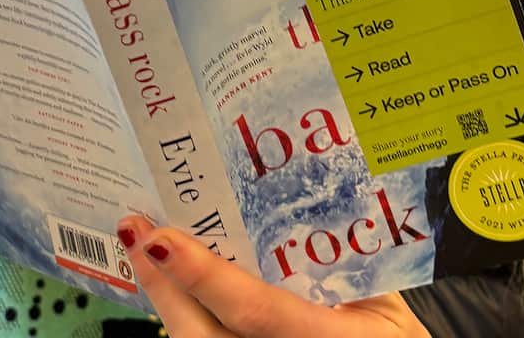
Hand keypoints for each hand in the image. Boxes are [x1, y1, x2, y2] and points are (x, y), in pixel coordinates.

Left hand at [117, 216, 429, 337]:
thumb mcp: (387, 303)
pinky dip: (183, 317)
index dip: (203, 276)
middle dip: (161, 286)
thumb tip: (297, 200)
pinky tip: (170, 288)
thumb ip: (346, 263)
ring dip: (163, 300)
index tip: (162, 239)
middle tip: (137, 230)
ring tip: (143, 253)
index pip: (255, 311)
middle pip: (200, 336)